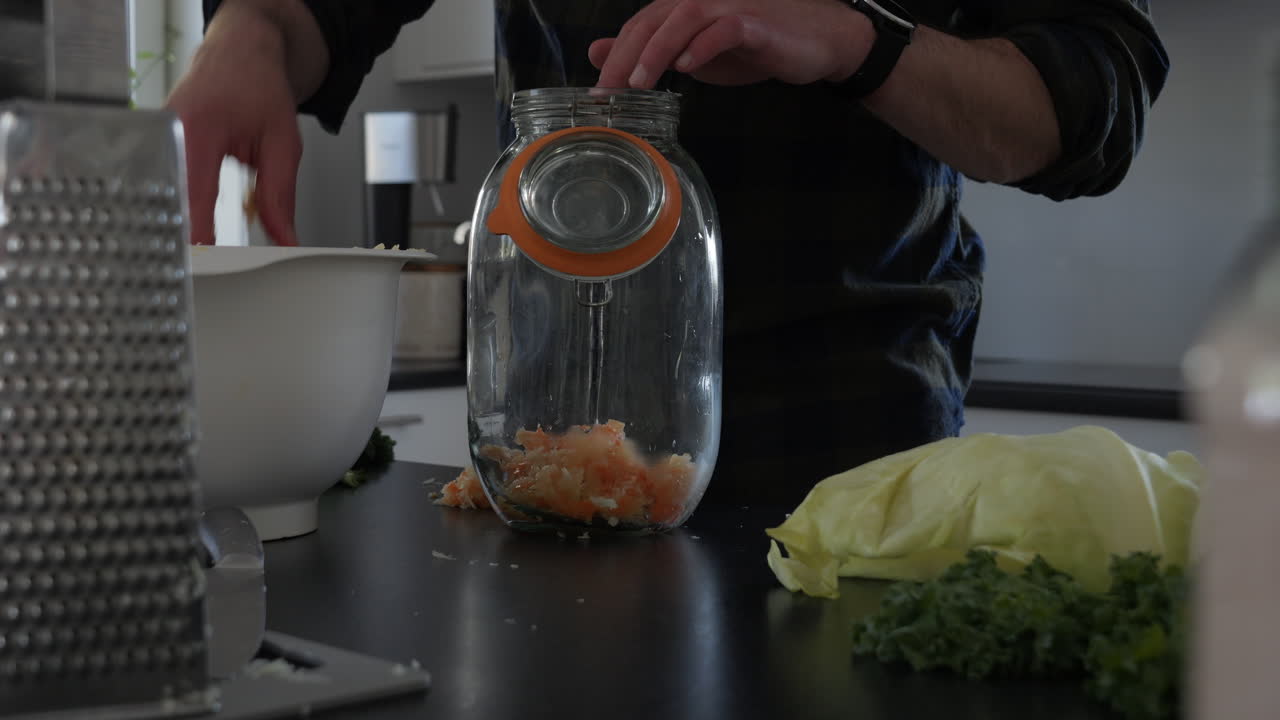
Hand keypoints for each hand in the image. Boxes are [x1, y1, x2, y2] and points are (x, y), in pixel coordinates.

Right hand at [166, 1, 324, 245]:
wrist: (238, 56)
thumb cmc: (256, 87)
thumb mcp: (283, 142)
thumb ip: (280, 194)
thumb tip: (285, 239)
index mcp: (198, 129)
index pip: (194, 195)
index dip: (200, 236)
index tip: (209, 265)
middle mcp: (167, 135)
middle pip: (171, 203)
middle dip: (191, 241)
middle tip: (208, 276)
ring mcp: (156, 143)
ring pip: (164, 200)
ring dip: (182, 230)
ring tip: (199, 261)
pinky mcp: (156, 151)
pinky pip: (165, 190)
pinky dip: (180, 214)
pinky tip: (190, 236)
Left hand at [588, 0, 873, 88]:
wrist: (815, 42)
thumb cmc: (755, 45)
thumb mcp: (693, 53)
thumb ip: (650, 51)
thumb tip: (602, 53)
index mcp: (683, 7)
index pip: (640, 26)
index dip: (615, 57)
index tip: (597, 94)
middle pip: (654, 20)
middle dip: (625, 57)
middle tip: (608, 92)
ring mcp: (729, 7)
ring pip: (683, 17)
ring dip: (657, 50)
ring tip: (639, 83)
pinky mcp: (755, 22)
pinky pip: (725, 28)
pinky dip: (703, 46)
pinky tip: (688, 67)